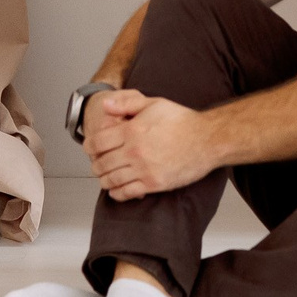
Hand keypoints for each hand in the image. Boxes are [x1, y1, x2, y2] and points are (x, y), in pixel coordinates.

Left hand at [85, 89, 217, 200]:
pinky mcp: (153, 184)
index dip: (89, 146)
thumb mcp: (154, 104)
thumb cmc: (182, 121)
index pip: (97, 142)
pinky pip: (126, 193)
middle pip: (101, 163)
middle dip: (95, 163)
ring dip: (103, 179)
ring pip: (110, 180)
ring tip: (105, 176)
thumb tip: (105, 104)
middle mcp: (134, 152)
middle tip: (98, 163)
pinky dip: (116, 193)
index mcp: (131, 131)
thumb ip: (127, 104)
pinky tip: (116, 188)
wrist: (207, 139)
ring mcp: (143, 170)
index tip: (91, 147)